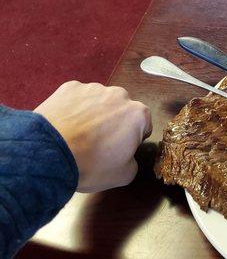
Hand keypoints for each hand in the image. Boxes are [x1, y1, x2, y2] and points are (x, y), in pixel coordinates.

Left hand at [34, 81, 151, 192]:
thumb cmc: (91, 164)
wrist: (48, 154)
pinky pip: (77, 98)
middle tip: (98, 142)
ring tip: (77, 134)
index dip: (133, 139)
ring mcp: (93, 88)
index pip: (144, 125)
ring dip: (94, 114)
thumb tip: (126, 155)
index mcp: (138, 114)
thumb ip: (133, 161)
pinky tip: (64, 125)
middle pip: (122, 109)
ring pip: (99, 101)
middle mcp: (120, 95)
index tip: (119, 149)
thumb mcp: (124, 175)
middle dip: (114, 122)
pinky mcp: (69, 87)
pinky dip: (73, 108)